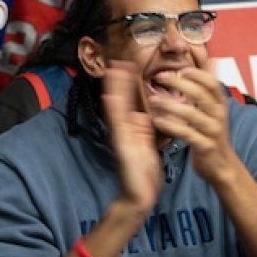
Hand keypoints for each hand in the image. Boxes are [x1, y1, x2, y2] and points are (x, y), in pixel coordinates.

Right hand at [101, 62, 162, 215]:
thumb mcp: (145, 147)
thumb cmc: (142, 174)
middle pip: (119, 100)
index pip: (129, 102)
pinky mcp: (121, 146)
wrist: (138, 196)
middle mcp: (123, 131)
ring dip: (114, 89)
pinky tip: (110, 96)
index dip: (128, 84)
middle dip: (119, 81)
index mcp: (131, 130)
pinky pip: (116, 126)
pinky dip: (113, 111)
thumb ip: (142, 132)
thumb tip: (141, 116)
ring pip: (116, 108)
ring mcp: (120, 137)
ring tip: (114, 69)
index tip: (128, 65)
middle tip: (119, 59)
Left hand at [144, 68, 243, 186]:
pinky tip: (158, 121)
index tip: (181, 69)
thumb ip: (208, 90)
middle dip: (180, 83)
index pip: (212, 83)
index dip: (197, 74)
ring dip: (170, 105)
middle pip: (201, 94)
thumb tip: (211, 62)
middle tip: (160, 76)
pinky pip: (187, 134)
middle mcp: (219, 116)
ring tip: (153, 100)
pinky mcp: (205, 146)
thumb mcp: (214, 111)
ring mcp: (213, 131)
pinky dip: (172, 126)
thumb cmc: (212, 135)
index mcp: (220, 105)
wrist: (222, 166)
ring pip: (192, 114)